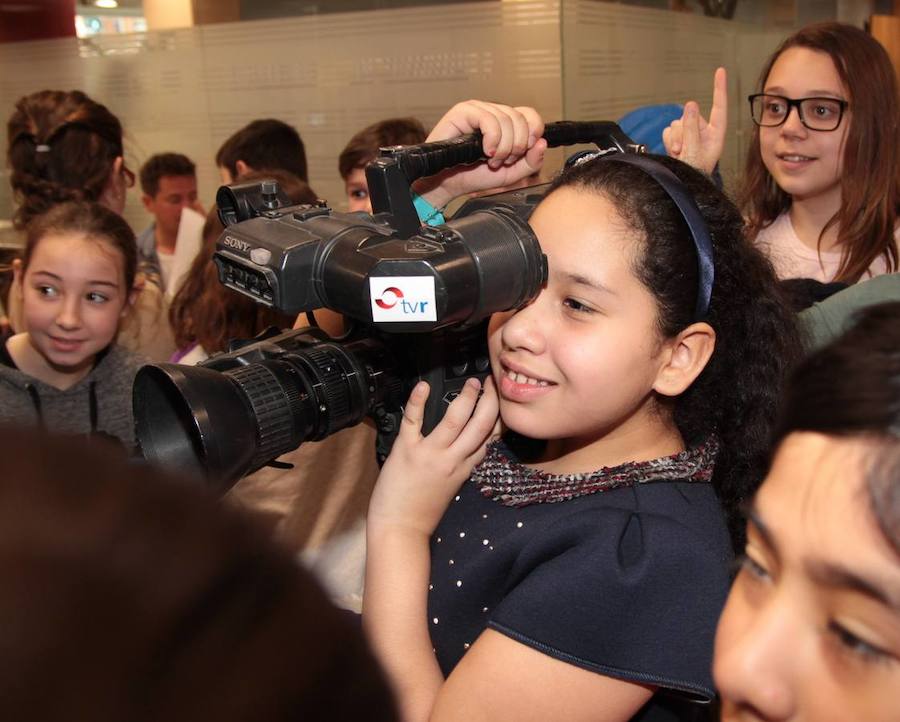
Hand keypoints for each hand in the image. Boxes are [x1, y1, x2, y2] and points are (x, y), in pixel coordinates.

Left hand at [367, 376, 499, 536]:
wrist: (400, 530)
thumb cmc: (422, 512)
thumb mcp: (451, 488)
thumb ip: (460, 466)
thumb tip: (466, 448)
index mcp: (464, 468)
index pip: (489, 439)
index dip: (498, 418)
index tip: (503, 401)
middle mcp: (452, 460)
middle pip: (480, 426)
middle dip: (489, 401)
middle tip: (491, 382)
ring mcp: (431, 454)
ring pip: (454, 420)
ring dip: (466, 398)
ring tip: (472, 382)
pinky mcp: (406, 451)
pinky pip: (414, 421)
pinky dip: (417, 401)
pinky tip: (423, 387)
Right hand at [415, 100, 546, 208]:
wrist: (448, 183)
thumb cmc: (474, 175)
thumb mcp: (511, 174)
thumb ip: (530, 161)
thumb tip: (542, 143)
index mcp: (505, 123)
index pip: (530, 114)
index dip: (533, 131)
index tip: (525, 150)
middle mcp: (493, 113)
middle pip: (520, 118)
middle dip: (517, 145)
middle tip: (503, 160)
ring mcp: (478, 109)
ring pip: (506, 119)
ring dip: (503, 147)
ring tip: (492, 159)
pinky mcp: (464, 111)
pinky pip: (488, 119)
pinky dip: (492, 139)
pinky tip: (486, 151)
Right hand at [662, 67, 727, 174]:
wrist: (681, 186)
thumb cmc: (693, 172)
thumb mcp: (694, 150)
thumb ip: (691, 127)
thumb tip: (691, 104)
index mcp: (716, 133)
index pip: (718, 106)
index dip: (719, 88)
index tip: (719, 71)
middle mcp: (704, 131)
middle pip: (690, 117)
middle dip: (682, 132)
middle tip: (682, 150)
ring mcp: (690, 134)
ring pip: (677, 123)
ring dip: (675, 139)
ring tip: (679, 154)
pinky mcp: (678, 138)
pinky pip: (669, 130)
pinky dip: (669, 141)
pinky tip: (674, 153)